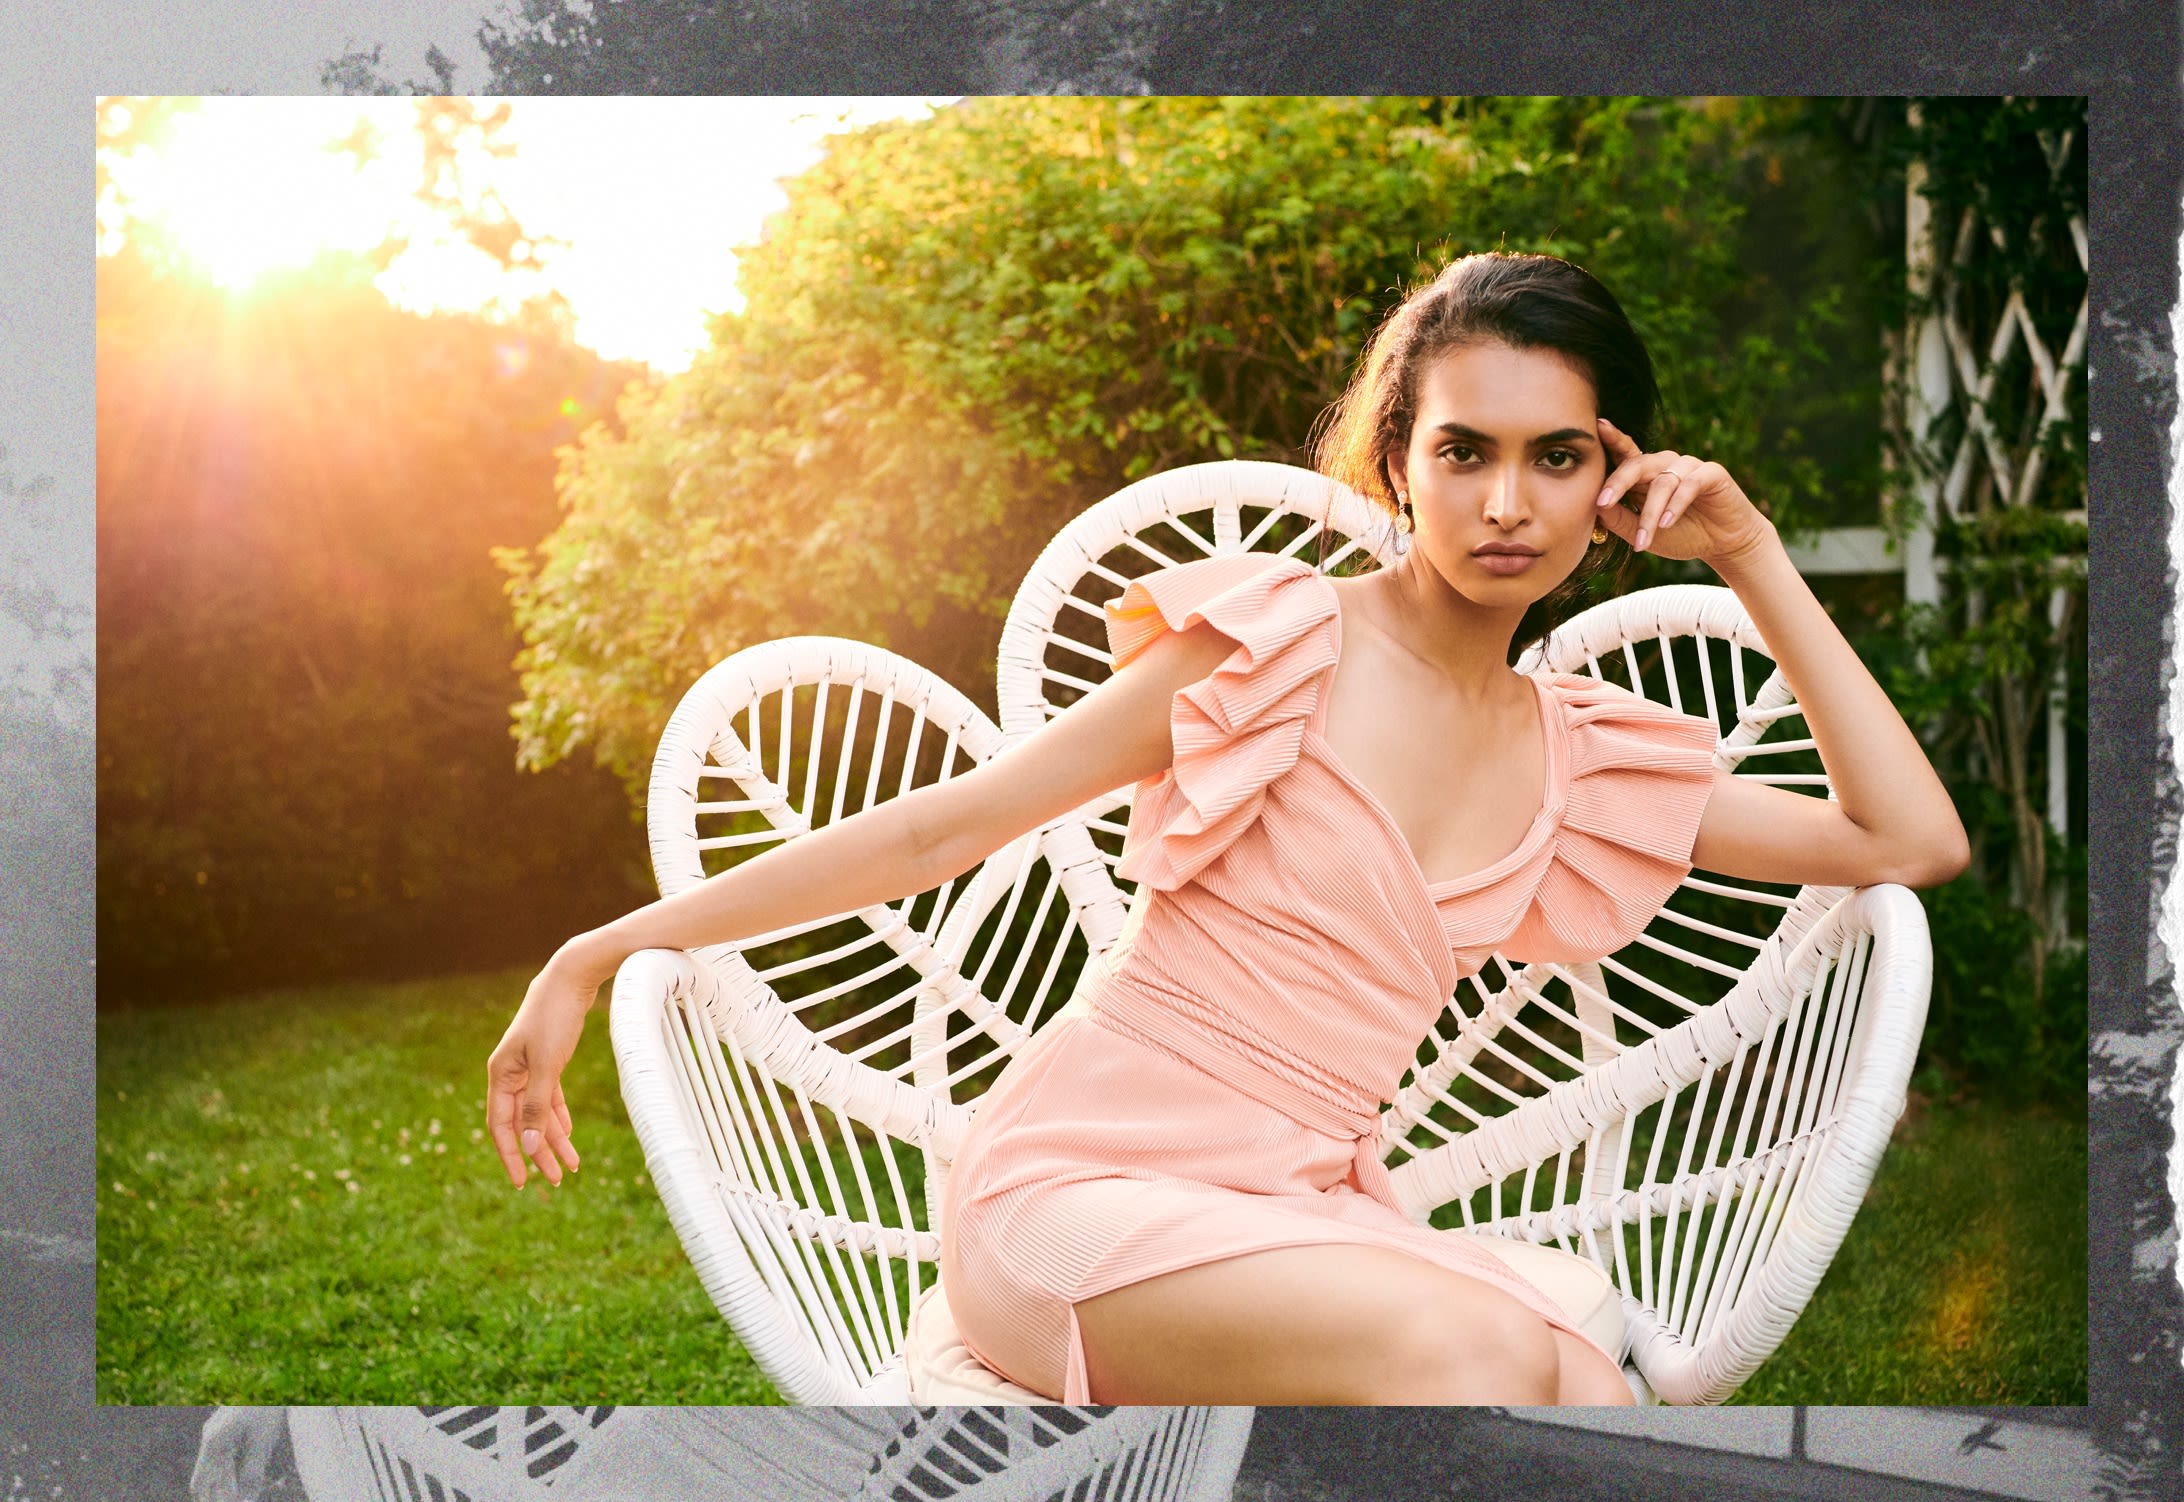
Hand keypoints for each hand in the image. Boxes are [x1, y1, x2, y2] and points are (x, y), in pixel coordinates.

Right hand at [191, 1407, 284, 1501]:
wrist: (271, 1376)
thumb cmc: (266, 1408)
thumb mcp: (262, 1442)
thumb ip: (253, 1472)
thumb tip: (247, 1499)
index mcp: (213, 1441)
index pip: (201, 1481)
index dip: (212, 1498)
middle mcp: (210, 1436)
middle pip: (208, 1476)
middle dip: (219, 1493)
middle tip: (237, 1501)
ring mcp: (217, 1431)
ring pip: (217, 1466)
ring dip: (226, 1483)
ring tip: (240, 1496)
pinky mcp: (228, 1427)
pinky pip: (225, 1455)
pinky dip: (231, 1470)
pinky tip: (242, 1480)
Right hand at [487, 943, 604, 1187]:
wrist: (571, 978)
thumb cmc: (555, 1017)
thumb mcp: (547, 1064)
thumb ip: (536, 1104)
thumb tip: (526, 1143)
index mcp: (500, 1075)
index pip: (500, 1126)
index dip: (510, 1155)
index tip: (523, 1182)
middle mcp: (510, 1074)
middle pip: (521, 1123)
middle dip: (538, 1152)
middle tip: (558, 1180)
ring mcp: (528, 1068)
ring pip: (537, 1112)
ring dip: (552, 1139)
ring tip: (570, 1166)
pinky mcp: (547, 1061)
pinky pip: (549, 1097)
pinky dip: (557, 1116)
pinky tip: (567, 1135)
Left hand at [1594, 417, 1775, 565]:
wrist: (1722, 544)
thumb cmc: (1680, 535)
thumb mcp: (1642, 533)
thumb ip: (1619, 519)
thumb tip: (1595, 506)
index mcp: (1646, 474)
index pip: (1625, 453)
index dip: (1612, 439)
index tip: (1598, 426)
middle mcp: (1665, 464)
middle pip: (1637, 464)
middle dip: (1618, 483)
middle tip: (1602, 503)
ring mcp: (1689, 466)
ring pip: (1662, 483)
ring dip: (1651, 514)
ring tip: (1644, 540)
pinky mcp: (1712, 474)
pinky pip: (1689, 485)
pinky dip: (1676, 505)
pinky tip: (1668, 523)